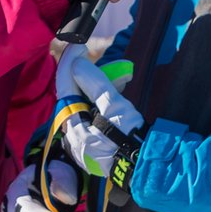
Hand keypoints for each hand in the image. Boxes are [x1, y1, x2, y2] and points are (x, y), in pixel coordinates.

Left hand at [55, 51, 143, 185]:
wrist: (145, 167)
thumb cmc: (131, 138)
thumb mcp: (115, 107)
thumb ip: (95, 85)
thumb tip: (77, 65)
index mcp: (75, 127)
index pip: (65, 88)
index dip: (69, 63)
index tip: (77, 44)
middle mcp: (73, 135)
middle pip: (72, 95)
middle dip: (83, 72)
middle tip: (90, 52)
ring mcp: (81, 140)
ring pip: (82, 104)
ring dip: (95, 85)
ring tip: (116, 72)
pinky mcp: (92, 142)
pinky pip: (90, 114)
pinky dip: (99, 99)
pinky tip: (115, 87)